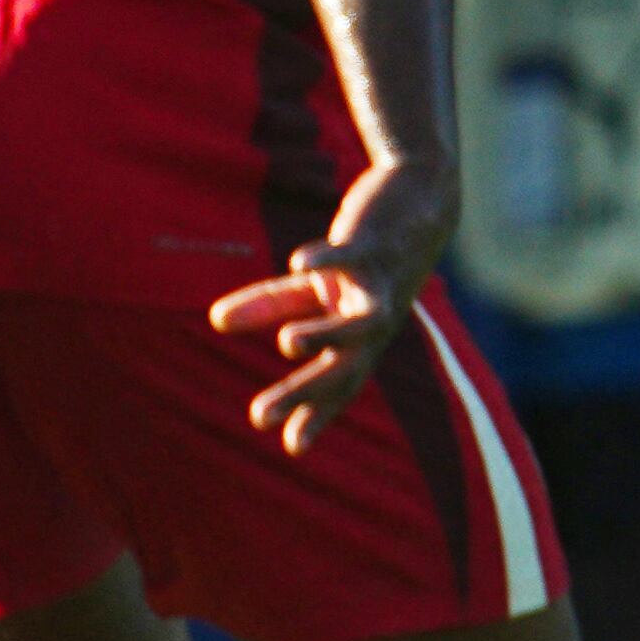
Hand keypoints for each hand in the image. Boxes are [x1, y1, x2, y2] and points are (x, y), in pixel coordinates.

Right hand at [204, 159, 457, 455]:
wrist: (422, 193)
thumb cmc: (367, 249)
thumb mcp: (316, 282)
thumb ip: (270, 305)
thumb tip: (216, 320)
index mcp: (362, 334)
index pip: (343, 383)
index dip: (320, 413)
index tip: (293, 447)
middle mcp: (375, 318)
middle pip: (347, 366)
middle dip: (306, 392)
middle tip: (259, 416)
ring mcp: (379, 283)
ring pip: (366, 322)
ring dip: (329, 335)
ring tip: (287, 343)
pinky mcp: (376, 244)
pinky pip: (354, 255)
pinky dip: (328, 259)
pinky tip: (299, 260)